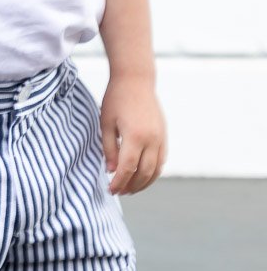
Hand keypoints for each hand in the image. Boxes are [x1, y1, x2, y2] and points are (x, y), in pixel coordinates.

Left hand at [100, 74, 166, 195]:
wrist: (136, 78)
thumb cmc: (116, 98)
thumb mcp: (106, 122)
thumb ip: (108, 148)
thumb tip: (111, 171)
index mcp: (135, 136)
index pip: (127, 168)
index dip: (119, 182)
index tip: (111, 189)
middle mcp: (152, 139)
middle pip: (143, 173)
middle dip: (131, 186)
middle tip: (119, 191)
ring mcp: (161, 138)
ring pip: (155, 170)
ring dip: (143, 183)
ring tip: (130, 188)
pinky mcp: (164, 135)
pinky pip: (161, 160)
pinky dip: (153, 172)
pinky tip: (142, 175)